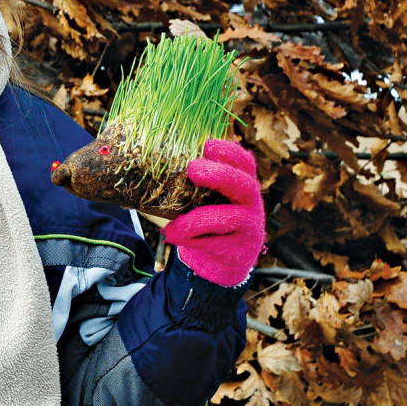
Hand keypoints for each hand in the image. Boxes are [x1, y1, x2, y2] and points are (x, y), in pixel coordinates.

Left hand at [163, 139, 265, 286]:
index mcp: (242, 184)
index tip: (207, 144)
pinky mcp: (238, 250)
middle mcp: (250, 203)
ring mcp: (248, 227)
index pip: (245, 163)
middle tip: (192, 169)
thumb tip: (156, 163)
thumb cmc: (209, 219)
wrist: (222, 261)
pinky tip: (172, 235)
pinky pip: (215, 244)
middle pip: (245, 185)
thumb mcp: (206, 198)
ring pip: (231, 218)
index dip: (229, 151)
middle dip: (219, 175)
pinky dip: (191, 239)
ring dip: (198, 219)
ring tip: (174, 224)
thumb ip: (194, 184)